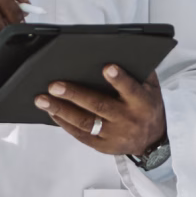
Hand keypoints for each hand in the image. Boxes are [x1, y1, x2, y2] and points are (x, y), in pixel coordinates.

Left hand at [35, 64, 166, 158]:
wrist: (153, 141)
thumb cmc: (148, 107)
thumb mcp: (152, 88)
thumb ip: (140, 71)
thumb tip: (121, 50)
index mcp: (141, 102)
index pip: (130, 89)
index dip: (119, 80)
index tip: (107, 67)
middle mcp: (127, 119)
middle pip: (99, 106)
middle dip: (75, 95)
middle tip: (55, 85)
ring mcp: (114, 135)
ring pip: (85, 122)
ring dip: (61, 110)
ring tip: (42, 100)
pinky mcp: (103, 146)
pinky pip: (81, 135)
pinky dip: (65, 123)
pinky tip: (52, 112)